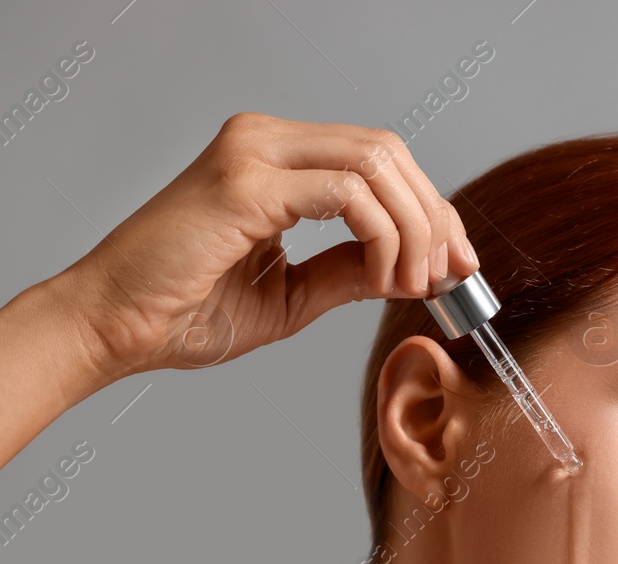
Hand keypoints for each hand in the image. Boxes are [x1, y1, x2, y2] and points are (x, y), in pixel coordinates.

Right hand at [62, 111, 479, 380]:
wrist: (115, 325)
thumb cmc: (185, 310)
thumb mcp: (295, 293)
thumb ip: (350, 270)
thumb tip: (411, 268)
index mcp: (276, 158)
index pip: (380, 160)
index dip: (432, 209)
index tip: (458, 264)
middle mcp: (266, 140)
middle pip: (389, 153)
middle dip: (436, 217)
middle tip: (449, 276)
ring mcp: (254, 152)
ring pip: (377, 164)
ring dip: (415, 229)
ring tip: (414, 284)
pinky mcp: (246, 181)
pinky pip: (348, 193)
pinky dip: (384, 236)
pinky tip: (385, 277)